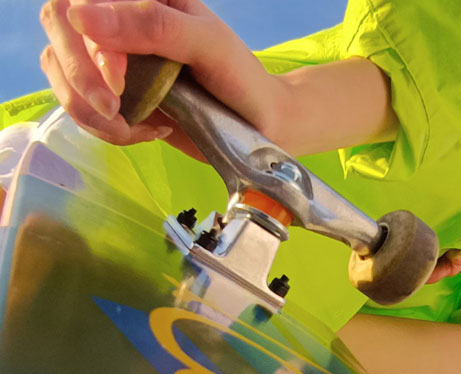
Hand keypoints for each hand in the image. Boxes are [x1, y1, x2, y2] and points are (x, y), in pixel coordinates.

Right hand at [39, 0, 276, 154]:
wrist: (259, 124)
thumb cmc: (241, 78)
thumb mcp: (208, 45)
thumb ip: (153, 25)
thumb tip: (81, 15)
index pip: (82, 0)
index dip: (87, 44)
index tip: (119, 82)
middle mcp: (121, 20)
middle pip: (58, 27)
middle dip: (80, 78)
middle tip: (116, 111)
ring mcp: (112, 57)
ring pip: (58, 70)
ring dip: (89, 109)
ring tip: (137, 127)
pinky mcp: (112, 94)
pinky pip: (76, 105)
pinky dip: (104, 127)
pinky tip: (149, 130)